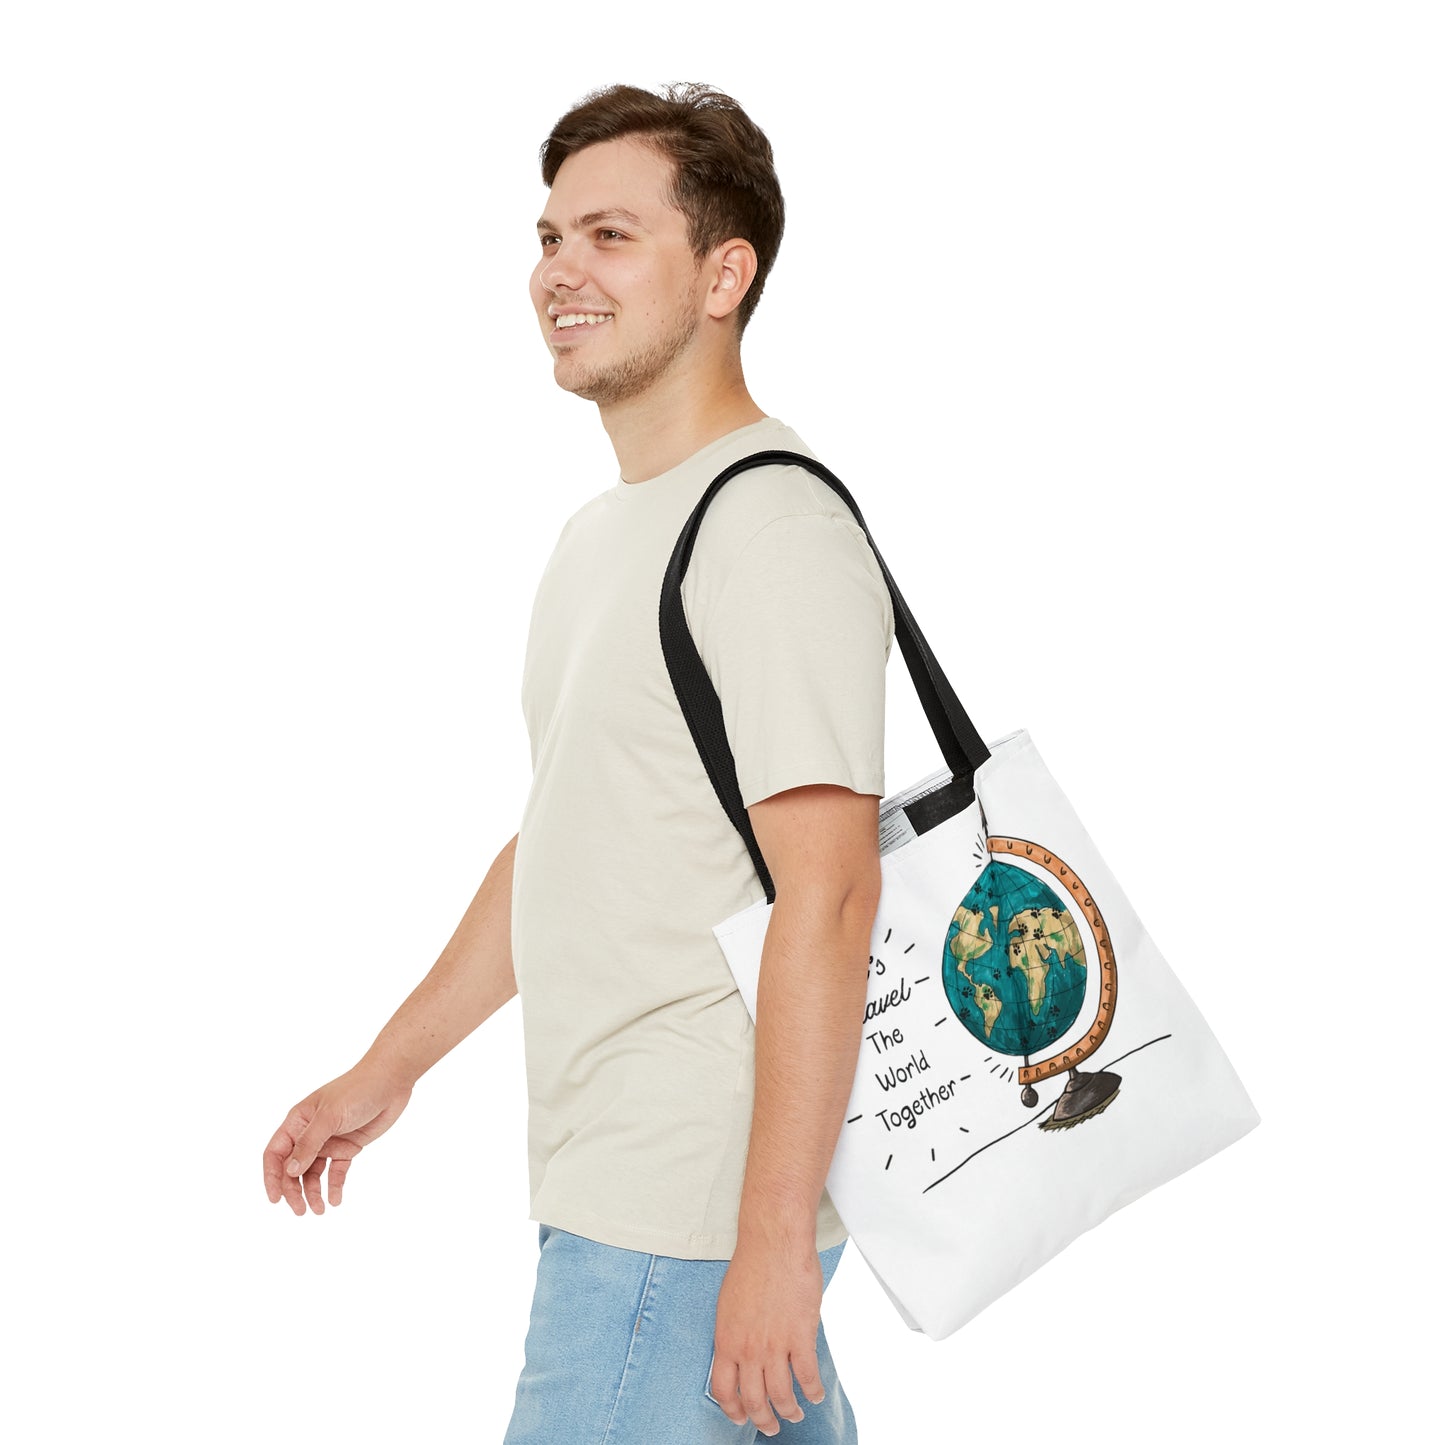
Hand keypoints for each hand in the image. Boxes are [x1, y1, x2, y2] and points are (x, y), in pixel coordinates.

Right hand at [262, 1064, 411, 1214]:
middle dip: (294, 1191)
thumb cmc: (357, 1090)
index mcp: (298, 1121)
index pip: (276, 1153)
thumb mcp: (329, 1116)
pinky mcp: (348, 1147)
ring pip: (314, 1173)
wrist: (391, 1081)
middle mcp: (310, 1133)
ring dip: (313, 1192)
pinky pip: (336, 1171)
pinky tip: (335, 1200)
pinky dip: (334, 1186)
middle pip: (293, 1168)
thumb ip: (309, 1144)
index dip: (272, 1177)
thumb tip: (289, 1171)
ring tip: (320, 1210)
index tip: (275, 1200)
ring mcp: (329, 1141)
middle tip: (301, 1211)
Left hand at [710, 1240, 825, 1436]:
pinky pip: (808, 1377)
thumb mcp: (729, 1305)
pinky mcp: (800, 1337)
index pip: (723, 1391)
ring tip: (795, 1413)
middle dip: (763, 1420)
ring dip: (789, 1411)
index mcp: (726, 1340)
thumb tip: (741, 1354)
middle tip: (771, 1426)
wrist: (774, 1244)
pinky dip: (812, 1391)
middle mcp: (748, 1349)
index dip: (733, 1410)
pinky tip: (815, 1394)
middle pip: (754, 1400)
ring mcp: (775, 1346)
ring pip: (782, 1396)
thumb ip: (734, 1334)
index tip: (741, 1417)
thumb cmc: (751, 1266)